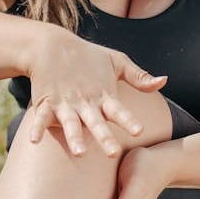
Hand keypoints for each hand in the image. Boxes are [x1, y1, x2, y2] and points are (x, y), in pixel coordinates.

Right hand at [28, 26, 166, 154]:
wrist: (53, 45)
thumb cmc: (88, 56)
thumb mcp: (117, 61)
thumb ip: (139, 77)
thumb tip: (165, 81)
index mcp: (103, 94)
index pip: (119, 110)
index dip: (128, 120)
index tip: (139, 131)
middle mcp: (85, 101)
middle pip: (96, 122)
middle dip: (104, 137)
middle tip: (113, 153)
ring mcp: (65, 103)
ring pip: (70, 122)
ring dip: (74, 136)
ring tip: (79, 152)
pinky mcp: (46, 102)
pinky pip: (41, 117)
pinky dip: (38, 127)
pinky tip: (34, 140)